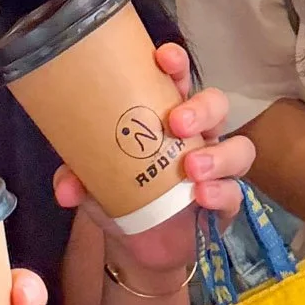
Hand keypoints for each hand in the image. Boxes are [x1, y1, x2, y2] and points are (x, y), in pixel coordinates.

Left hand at [53, 42, 254, 285]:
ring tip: (192, 169)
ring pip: (239, 148)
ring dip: (218, 154)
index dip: (176, 63)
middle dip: (201, 107)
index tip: (164, 58)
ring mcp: (216, 169)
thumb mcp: (92, 183)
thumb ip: (77, 178)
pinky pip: (236, 193)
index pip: (177, 78)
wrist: (138, 246)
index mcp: (165, 115)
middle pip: (216, 105)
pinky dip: (221, 192)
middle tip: (176, 122)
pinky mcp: (226, 203)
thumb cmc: (121, 195)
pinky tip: (202, 197)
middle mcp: (197, 136)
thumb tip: (66, 188)